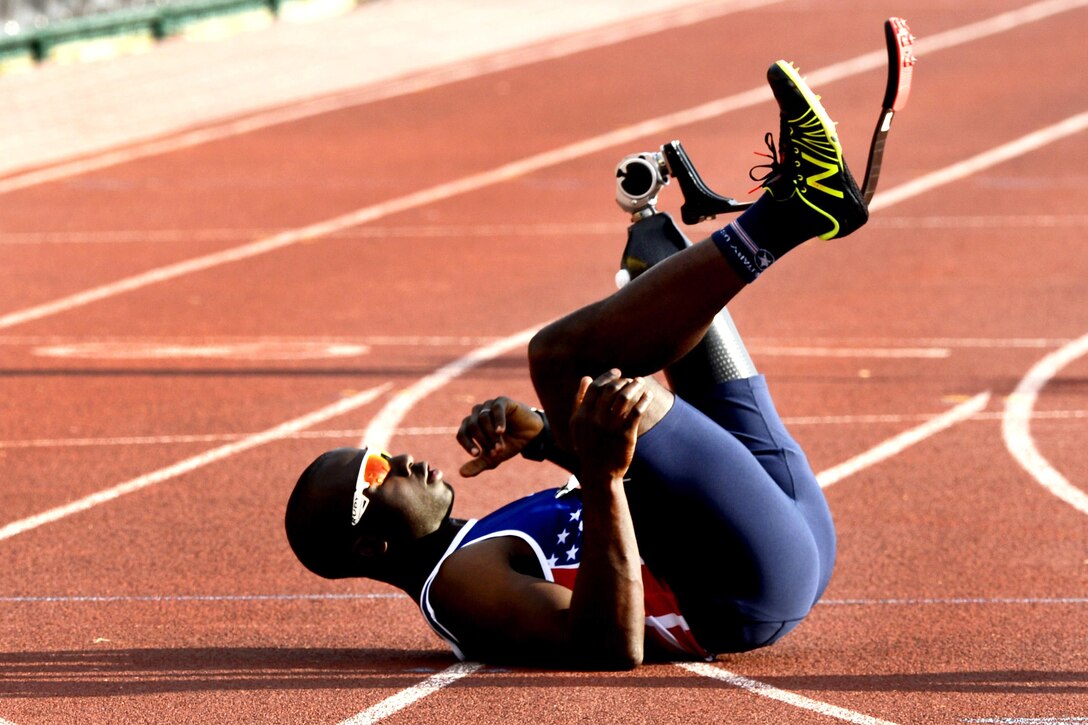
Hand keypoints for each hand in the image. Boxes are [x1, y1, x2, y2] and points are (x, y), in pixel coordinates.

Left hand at [457, 396, 544, 476]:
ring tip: (501, 447)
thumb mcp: (493, 458)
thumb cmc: (509, 444)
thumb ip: (477, 464)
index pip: (462, 433)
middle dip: (484, 441)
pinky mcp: (502, 401)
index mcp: (471, 425)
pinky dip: (498, 420)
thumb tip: (461, 474)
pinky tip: (501, 431)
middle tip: (496, 453)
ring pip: (484, 418)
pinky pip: (496, 409)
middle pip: (473, 426)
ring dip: (492, 435)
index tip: (476, 454)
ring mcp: (489, 406)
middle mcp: (478, 413)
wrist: (531, 436)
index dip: (467, 444)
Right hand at [569, 369, 652, 483]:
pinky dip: (644, 400)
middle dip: (622, 380)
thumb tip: (586, 378)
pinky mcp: (626, 435)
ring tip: (640, 382)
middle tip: (630, 379)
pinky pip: (637, 411)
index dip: (607, 376)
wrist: (599, 473)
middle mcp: (595, 420)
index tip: (617, 372)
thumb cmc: (588, 446)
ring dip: (634, 386)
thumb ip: (579, 400)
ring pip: (624, 398)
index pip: (595, 388)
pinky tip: (648, 395)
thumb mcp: (577, 424)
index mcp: (582, 416)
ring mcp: (611, 427)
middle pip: (610, 390)